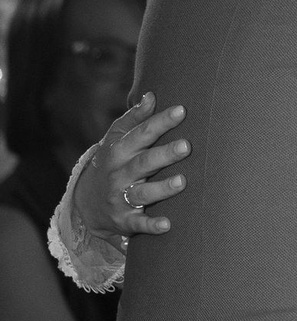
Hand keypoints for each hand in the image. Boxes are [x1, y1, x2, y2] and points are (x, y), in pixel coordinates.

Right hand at [74, 94, 189, 241]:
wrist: (86, 203)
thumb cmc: (112, 163)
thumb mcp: (116, 139)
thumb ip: (135, 119)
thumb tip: (151, 95)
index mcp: (118, 151)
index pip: (141, 134)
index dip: (161, 122)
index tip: (182, 110)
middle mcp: (119, 174)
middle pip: (143, 163)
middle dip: (164, 155)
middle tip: (186, 145)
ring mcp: (120, 198)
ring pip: (142, 193)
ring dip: (162, 188)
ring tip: (182, 181)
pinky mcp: (125, 220)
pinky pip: (138, 223)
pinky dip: (151, 225)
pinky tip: (167, 224)